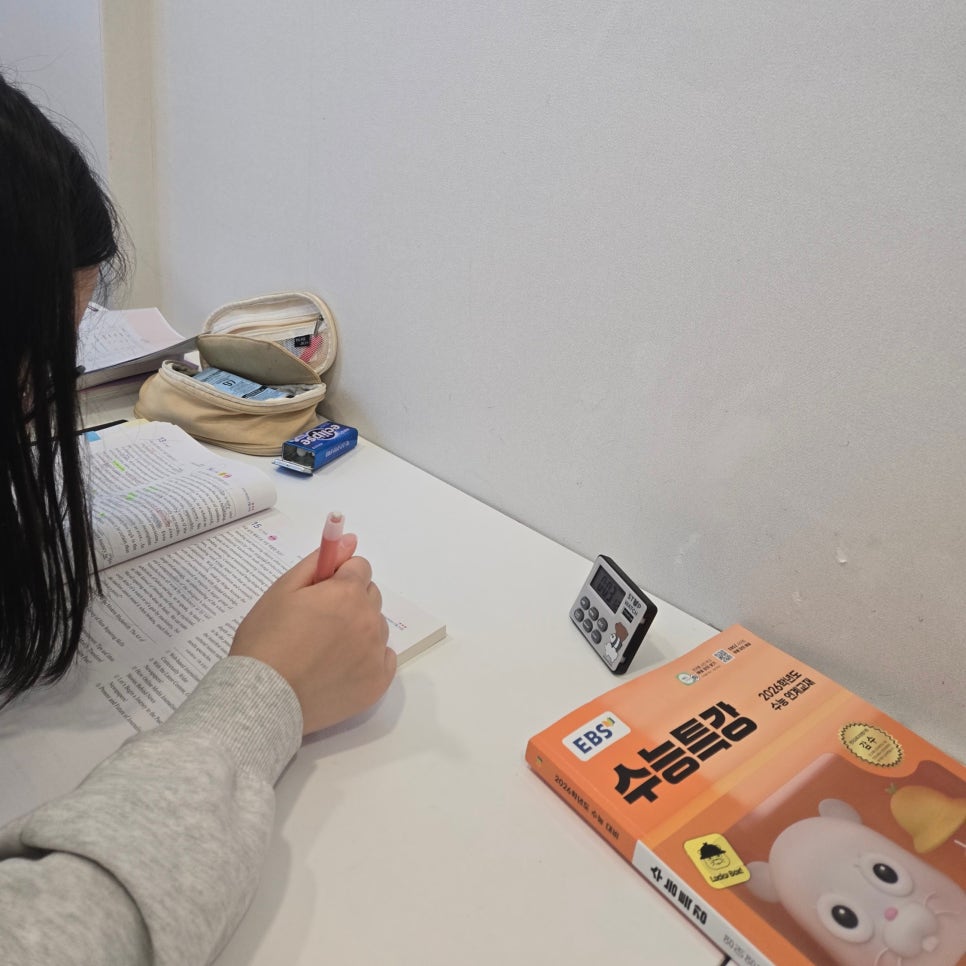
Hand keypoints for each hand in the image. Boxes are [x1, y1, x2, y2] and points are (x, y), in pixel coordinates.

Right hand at [230, 547, 395, 733]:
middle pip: (369, 596)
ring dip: (358, 629)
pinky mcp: (378, 682)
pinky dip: (368, 659)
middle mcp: (369, 620)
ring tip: (324, 650)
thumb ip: (320, 561)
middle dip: (349, 601)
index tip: (319, 592)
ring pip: (376, 627)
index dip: (337, 577)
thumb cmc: (266, 641)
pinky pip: (384, 658)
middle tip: (317, 622)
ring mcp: (376, 653)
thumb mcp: (283, 590)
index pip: (359, 567)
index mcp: (348, 593)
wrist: (262, 698)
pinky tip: (340, 668)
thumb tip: (348, 540)